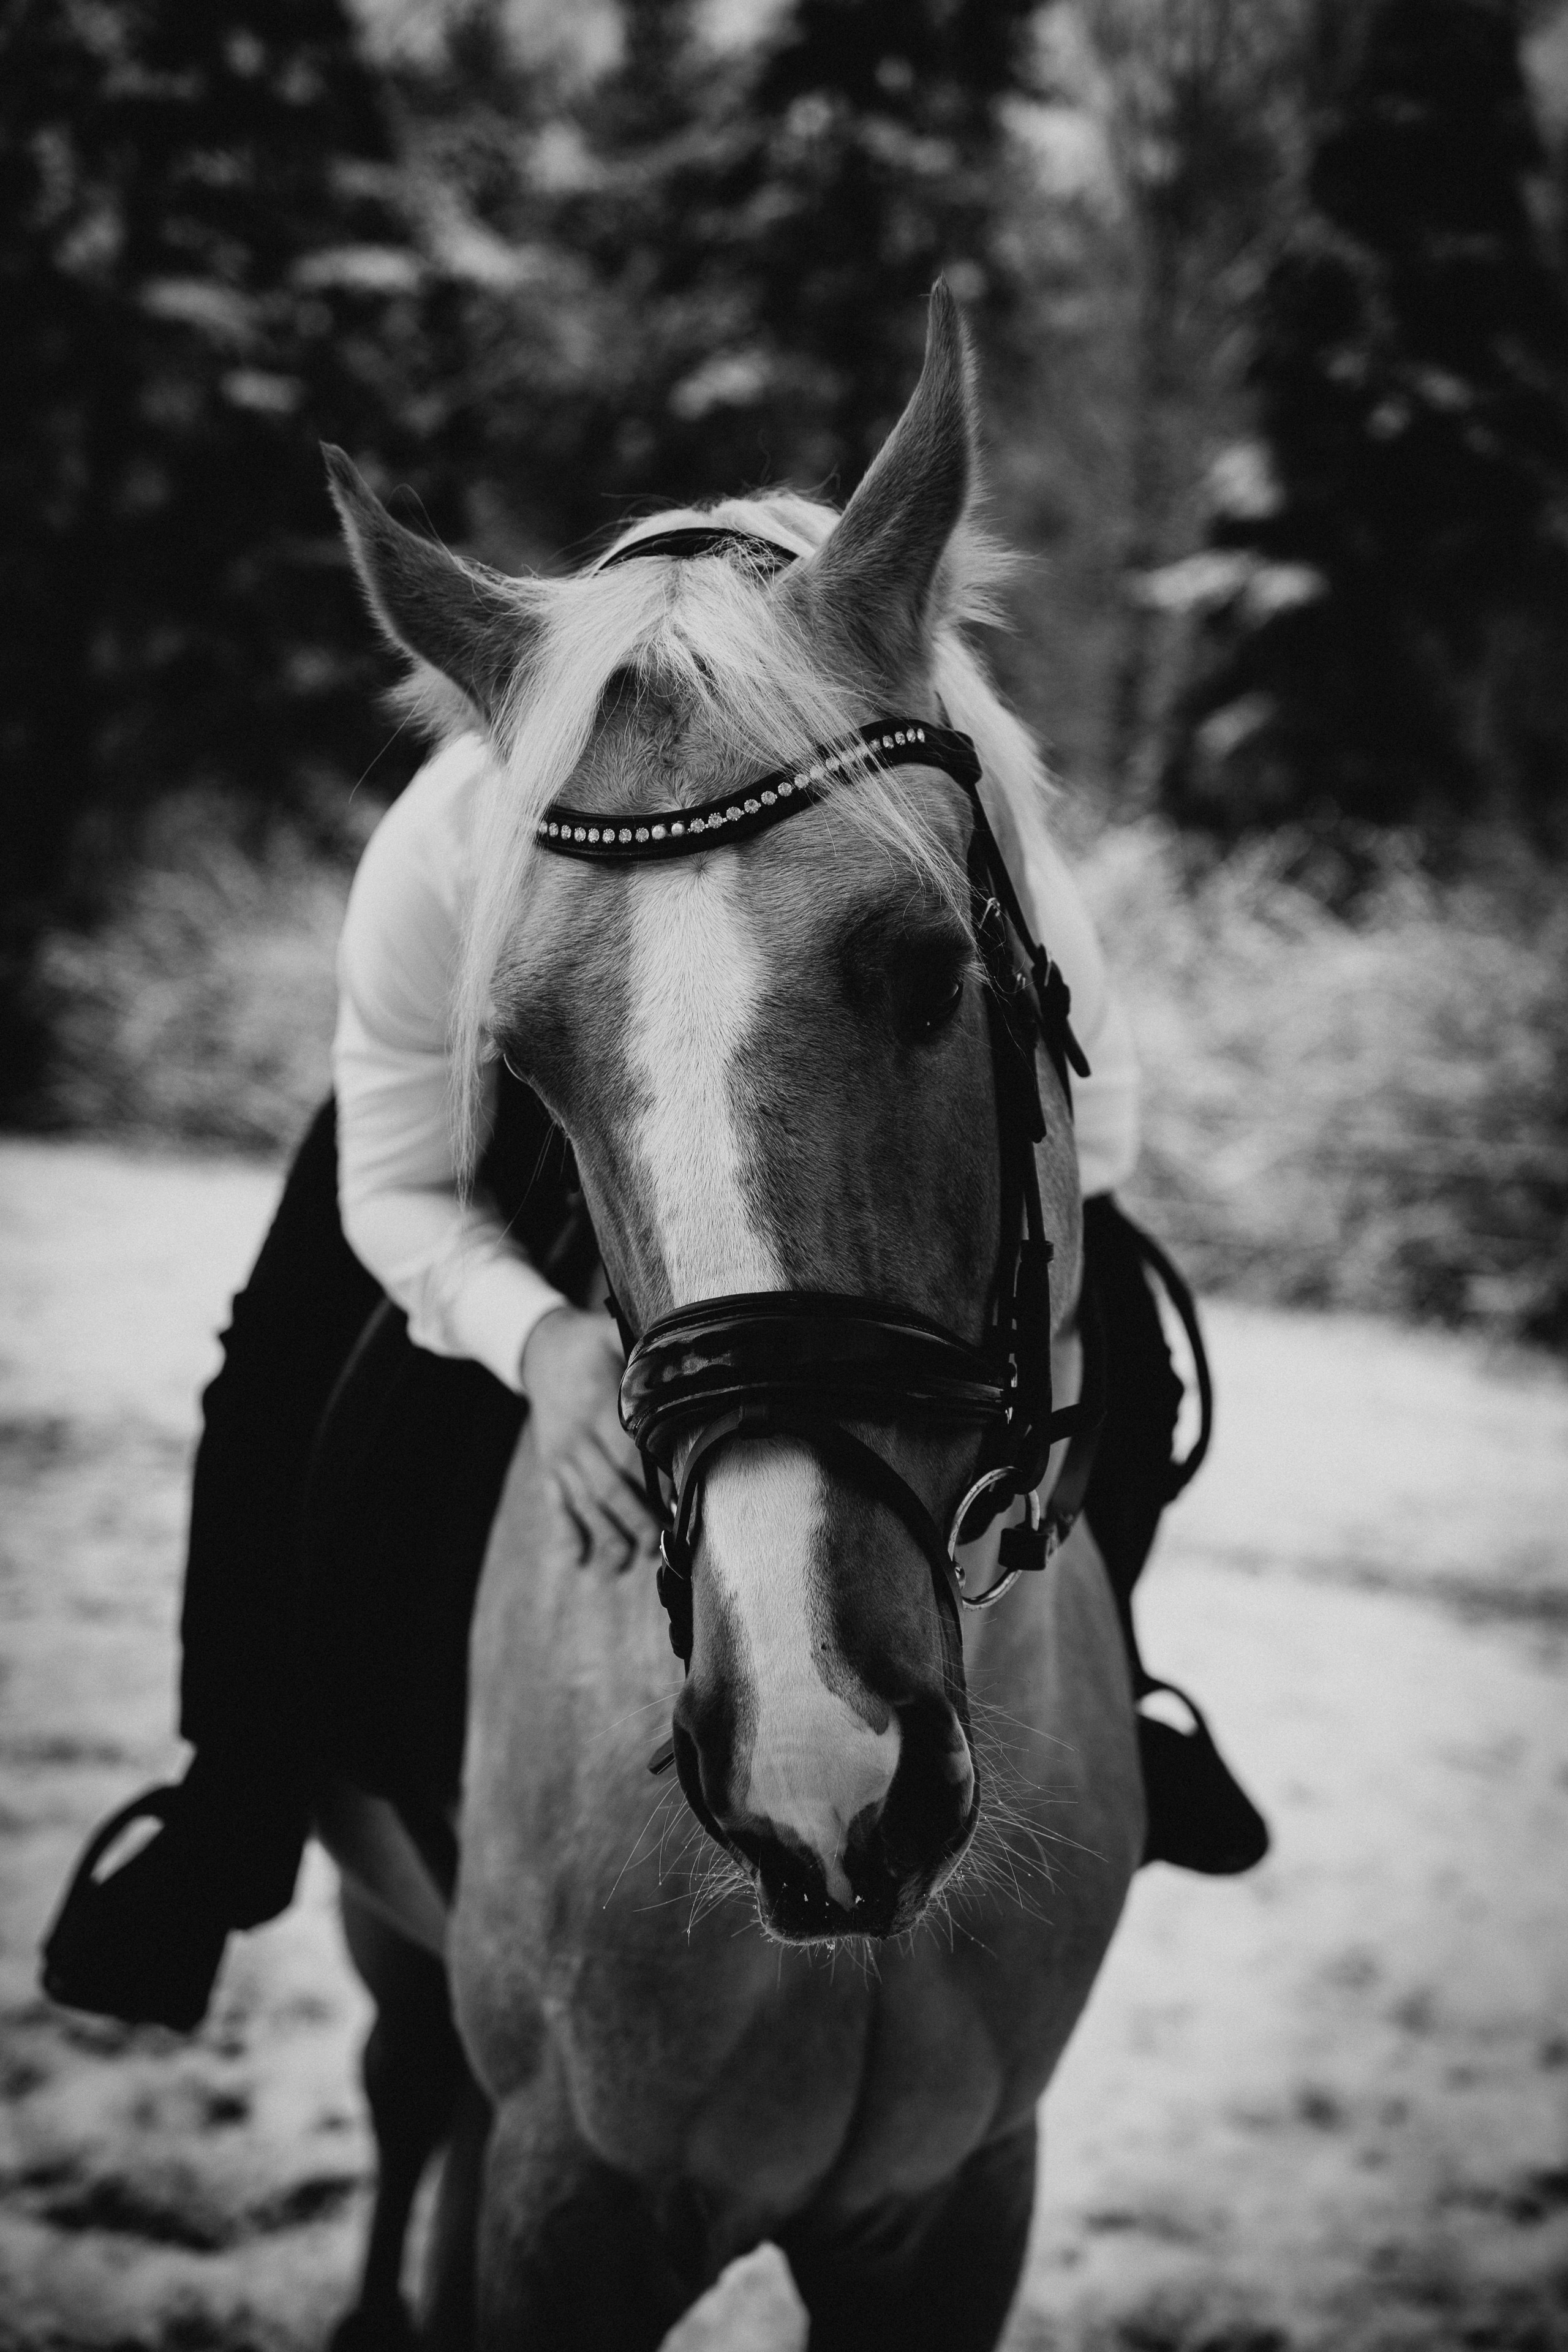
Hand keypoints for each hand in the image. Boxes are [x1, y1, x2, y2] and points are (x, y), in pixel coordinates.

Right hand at [521, 1306, 659, 1569]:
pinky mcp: (549, 1467)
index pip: (628, 1451)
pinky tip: (580, 1561)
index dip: (653, 1481)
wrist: (539, 1347)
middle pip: (608, 1487)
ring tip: (628, 1562)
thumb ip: (645, 1354)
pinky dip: (567, 1534)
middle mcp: (576, 1436)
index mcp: (595, 1404)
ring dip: (606, 1536)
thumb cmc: (589, 1343)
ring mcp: (560, 1456)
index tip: (679, 1503)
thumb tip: (688, 1360)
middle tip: (660, 1545)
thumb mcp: (613, 1335)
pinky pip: (555, 1505)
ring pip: (584, 1503)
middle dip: (634, 1520)